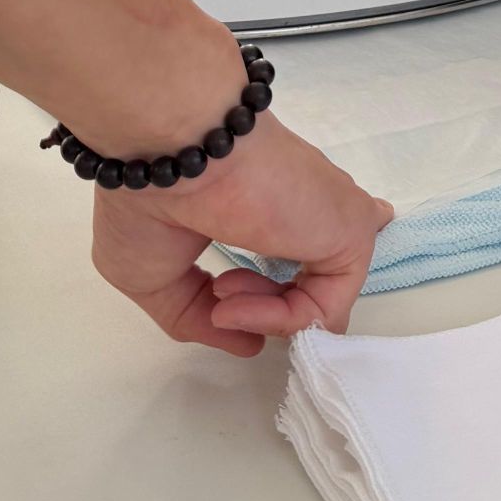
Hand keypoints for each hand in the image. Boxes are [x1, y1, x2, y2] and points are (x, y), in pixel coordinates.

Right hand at [90, 118, 392, 354]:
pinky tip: (232, 303)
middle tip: (218, 300)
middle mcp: (305, 208)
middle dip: (264, 305)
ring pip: (319, 299)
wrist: (171, 156)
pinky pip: (328, 303)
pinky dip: (278, 320)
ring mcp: (329, 218)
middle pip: (314, 279)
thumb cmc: (149, 202)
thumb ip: (200, 316)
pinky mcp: (351, 229)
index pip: (302, 244)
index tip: (223, 296)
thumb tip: (252, 343)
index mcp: (266, 201)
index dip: (276, 285)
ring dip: (264, 315)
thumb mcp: (156, 278)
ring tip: (220, 301)